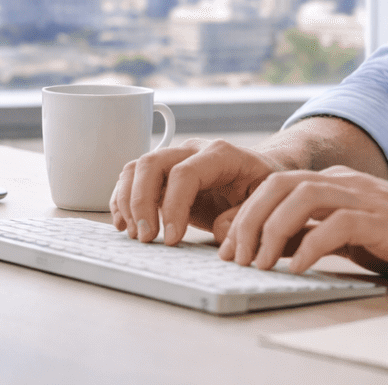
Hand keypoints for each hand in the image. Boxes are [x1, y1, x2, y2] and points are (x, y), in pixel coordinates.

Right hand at [111, 139, 283, 245]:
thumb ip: (245, 215)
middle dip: (141, 202)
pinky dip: (122, 199)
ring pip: (136, 168)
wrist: (259, 173)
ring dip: (127, 201)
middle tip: (146, 238)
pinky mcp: (162, 174)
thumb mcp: (265, 200)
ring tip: (134, 234)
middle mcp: (192, 150)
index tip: (172, 238)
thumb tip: (222, 231)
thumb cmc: (262, 185)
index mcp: (220, 154)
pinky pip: (132, 178)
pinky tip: (124, 224)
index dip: (174, 207)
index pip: (185, 173)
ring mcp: (174, 159)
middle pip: (152, 164)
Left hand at [216, 165, 387, 286]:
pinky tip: (299, 268)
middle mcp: (345, 183)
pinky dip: (310, 246)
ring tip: (259, 264)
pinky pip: (336, 225)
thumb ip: (313, 235)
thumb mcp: (352, 237)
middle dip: (246, 220)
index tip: (226, 249)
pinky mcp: (383, 221)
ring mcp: (364, 198)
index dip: (242, 215)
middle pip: (277, 185)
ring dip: (271, 230)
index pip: (273, 186)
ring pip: (300, 197)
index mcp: (335, 183)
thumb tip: (268, 248)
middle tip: (233, 259)